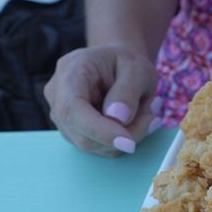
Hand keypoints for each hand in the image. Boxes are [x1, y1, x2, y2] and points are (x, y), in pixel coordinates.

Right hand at [44, 45, 160, 156]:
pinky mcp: (76, 133)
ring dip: (129, 136)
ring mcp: (64, 118)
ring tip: (148, 111)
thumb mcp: (136, 68)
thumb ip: (127, 91)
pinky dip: (125, 140)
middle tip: (153, 117)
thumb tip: (118, 118)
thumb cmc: (126, 63)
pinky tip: (139, 119)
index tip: (129, 143)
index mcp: (69, 72)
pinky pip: (103, 148)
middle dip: (125, 134)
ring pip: (96, 146)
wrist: (118, 66)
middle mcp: (58, 97)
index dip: (99, 130)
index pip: (72, 110)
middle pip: (83, 135)